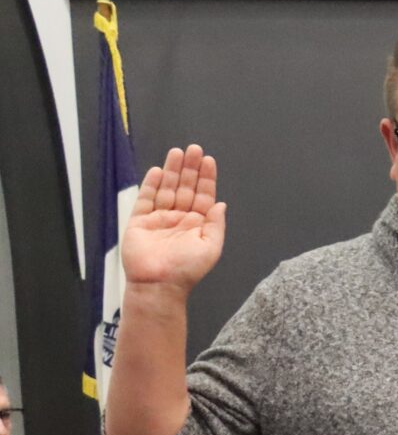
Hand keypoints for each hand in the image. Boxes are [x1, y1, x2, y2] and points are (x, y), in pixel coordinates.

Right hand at [123, 146, 226, 292]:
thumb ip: (216, 224)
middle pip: (185, 187)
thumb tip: (221, 204)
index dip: (206, 178)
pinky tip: (159, 171)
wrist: (159, 284)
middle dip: (190, 168)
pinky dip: (152, 184)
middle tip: (194, 149)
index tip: (209, 161)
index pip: (203, 195)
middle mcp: (178, 219)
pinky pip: (146, 199)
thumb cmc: (186, 271)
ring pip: (167, 188)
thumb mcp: (211, 248)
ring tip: (177, 152)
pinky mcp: (140, 221)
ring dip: (173, 171)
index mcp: (197, 225)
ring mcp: (159, 218)